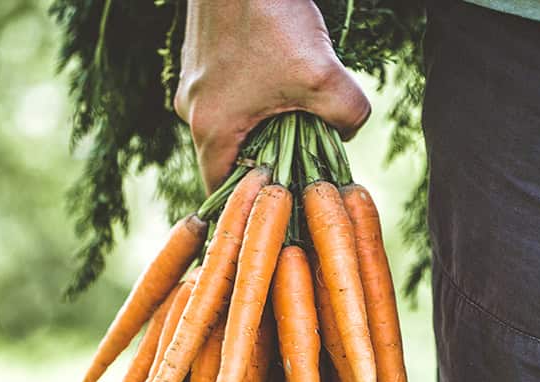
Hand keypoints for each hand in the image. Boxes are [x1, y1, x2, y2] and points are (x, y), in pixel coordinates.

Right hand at [174, 0, 370, 191]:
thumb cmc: (272, 16)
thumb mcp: (324, 76)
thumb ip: (346, 118)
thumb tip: (345, 132)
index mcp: (210, 130)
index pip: (227, 194)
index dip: (259, 205)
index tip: (290, 202)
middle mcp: (192, 112)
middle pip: (234, 159)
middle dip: (271, 162)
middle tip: (307, 156)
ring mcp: (194, 85)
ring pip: (235, 125)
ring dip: (267, 126)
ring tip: (300, 111)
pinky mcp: (203, 62)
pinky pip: (232, 96)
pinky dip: (259, 98)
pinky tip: (285, 76)